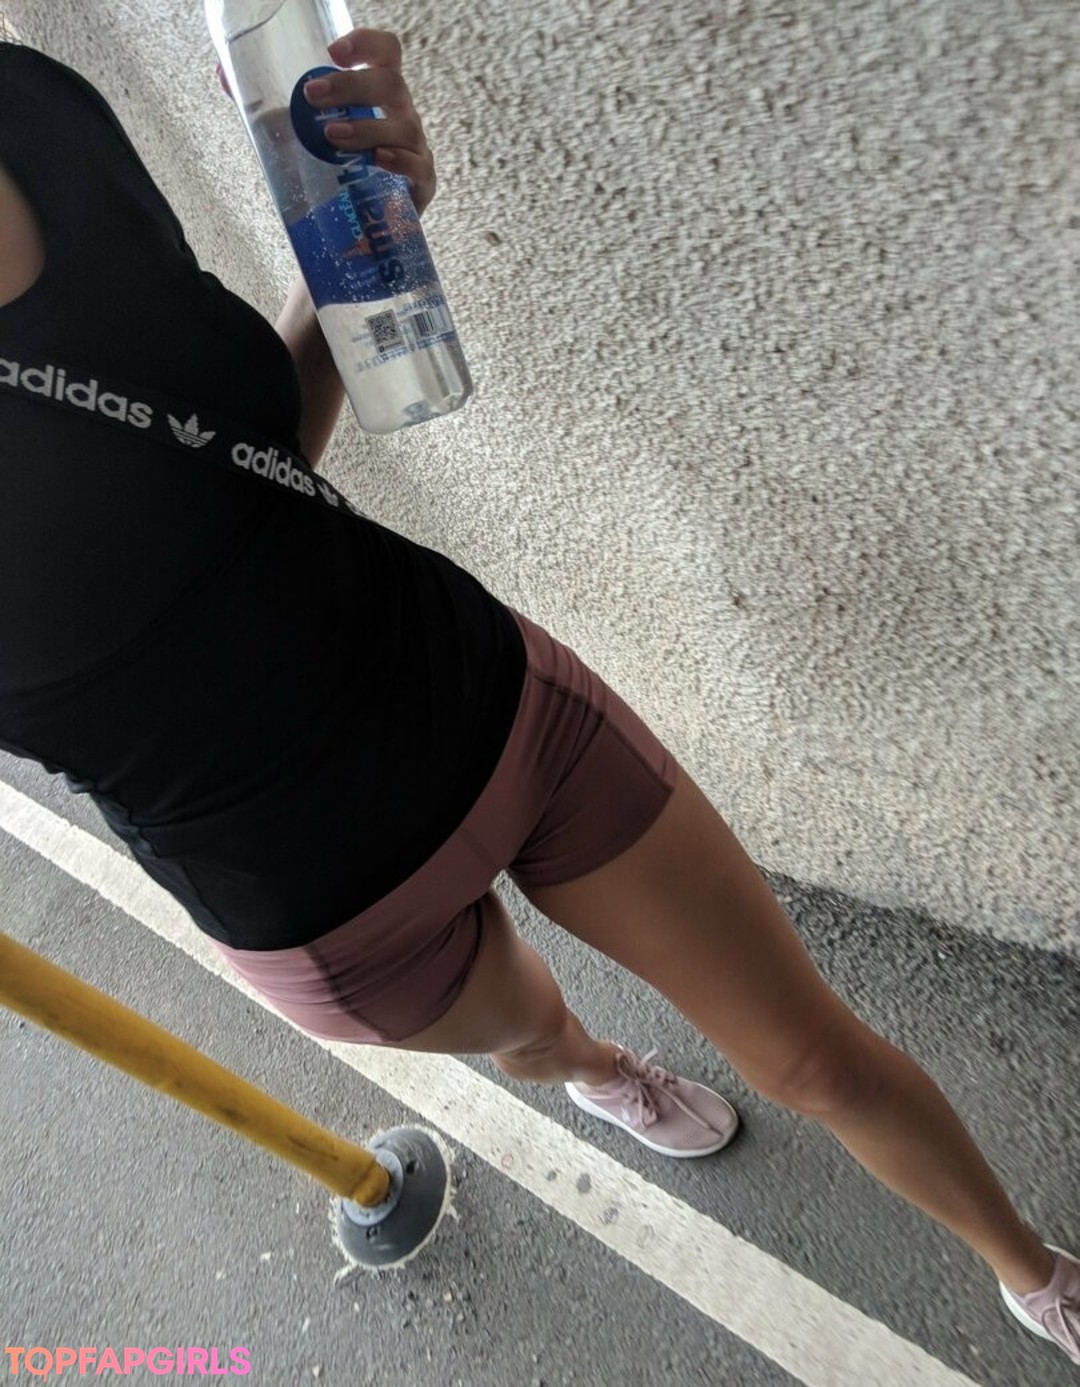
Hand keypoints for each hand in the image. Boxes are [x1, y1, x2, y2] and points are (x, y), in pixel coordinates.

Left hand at [217, 28, 435, 217]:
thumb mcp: (299, 134)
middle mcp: (401, 116)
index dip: (366, 43)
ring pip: (404, 126)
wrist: (354, 236)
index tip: (332, 51)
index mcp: (378, 95)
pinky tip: (375, 161)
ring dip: (366, 127)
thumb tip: (223, 74)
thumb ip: (268, 105)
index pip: (386, 53)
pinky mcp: (420, 187)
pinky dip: (398, 161)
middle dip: (351, 87)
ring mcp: (414, 150)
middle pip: (391, 84)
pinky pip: (418, 167)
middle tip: (312, 96)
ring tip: (331, 138)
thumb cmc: (331, 173)